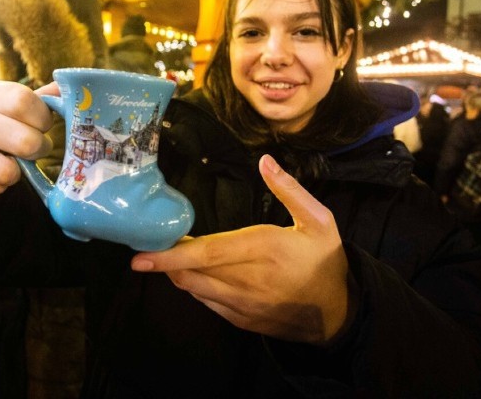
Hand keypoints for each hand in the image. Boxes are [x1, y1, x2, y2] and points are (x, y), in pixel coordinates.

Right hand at [0, 80, 56, 194]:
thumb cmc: (1, 121)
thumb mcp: (19, 104)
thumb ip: (47, 98)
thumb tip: (76, 88)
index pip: (25, 102)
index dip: (43, 120)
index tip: (42, 126)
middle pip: (24, 142)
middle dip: (37, 150)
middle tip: (32, 149)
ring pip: (7, 172)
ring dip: (18, 172)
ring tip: (12, 161)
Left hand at [131, 154, 352, 342]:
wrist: (339, 313)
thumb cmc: (326, 261)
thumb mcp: (320, 221)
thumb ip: (290, 190)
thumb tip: (265, 161)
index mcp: (264, 250)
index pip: (208, 253)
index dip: (172, 254)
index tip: (142, 253)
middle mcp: (247, 281)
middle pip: (192, 272)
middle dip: (164, 261)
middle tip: (143, 248)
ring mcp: (242, 305)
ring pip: (194, 288)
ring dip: (176, 273)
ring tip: (166, 254)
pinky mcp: (240, 319)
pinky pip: (206, 301)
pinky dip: (194, 285)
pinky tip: (192, 271)